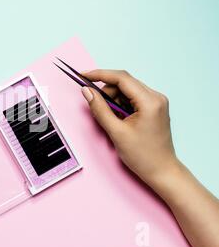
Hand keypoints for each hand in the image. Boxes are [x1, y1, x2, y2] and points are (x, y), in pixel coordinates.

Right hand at [80, 69, 177, 185]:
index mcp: (150, 101)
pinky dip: (121, 105)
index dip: (100, 75)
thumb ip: (99, 109)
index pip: (122, 78)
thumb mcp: (116, 132)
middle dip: (107, 91)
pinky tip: (119, 119)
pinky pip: (133, 98)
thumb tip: (87, 92)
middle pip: (124, 82)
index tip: (84, 75)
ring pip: (127, 90)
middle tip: (95, 105)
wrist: (162, 171)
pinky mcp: (154, 108)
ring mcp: (156, 102)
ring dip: (114, 99)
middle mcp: (156, 97)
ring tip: (111, 119)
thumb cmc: (143, 156)